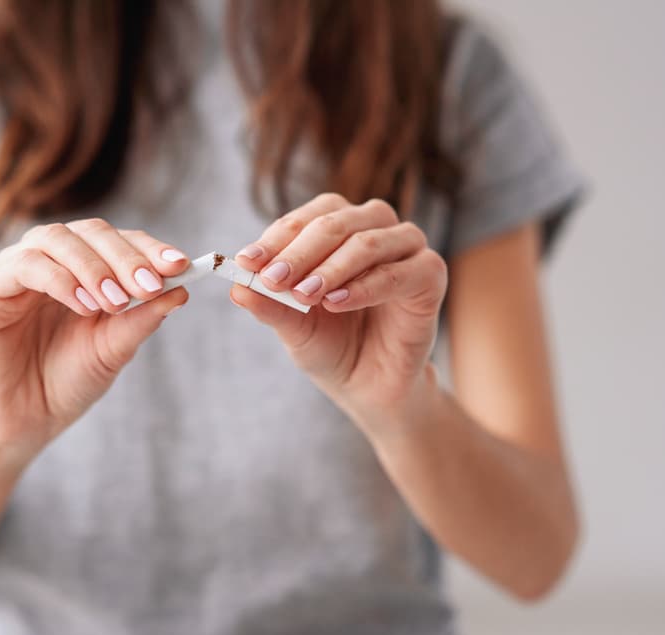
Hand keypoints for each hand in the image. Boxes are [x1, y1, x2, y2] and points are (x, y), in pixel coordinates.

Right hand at [0, 219, 189, 460]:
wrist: (29, 420)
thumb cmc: (70, 380)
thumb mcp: (115, 348)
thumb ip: (142, 318)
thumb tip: (182, 289)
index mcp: (83, 267)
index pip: (118, 240)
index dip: (148, 248)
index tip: (180, 265)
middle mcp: (50, 260)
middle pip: (90, 231)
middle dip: (125, 256)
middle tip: (148, 285)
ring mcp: (15, 271)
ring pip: (55, 238)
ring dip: (92, 267)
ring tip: (114, 302)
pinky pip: (23, 266)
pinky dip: (58, 279)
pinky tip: (83, 305)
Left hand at [231, 193, 447, 427]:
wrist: (369, 385)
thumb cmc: (332, 345)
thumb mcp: (293, 326)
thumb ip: (269, 304)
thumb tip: (235, 287)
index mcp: (338, 227)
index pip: (305, 218)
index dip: (274, 239)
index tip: (246, 263)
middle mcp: (374, 228)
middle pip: (334, 223)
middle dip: (299, 252)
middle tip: (273, 278)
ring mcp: (406, 249)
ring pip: (367, 242)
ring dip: (331, 267)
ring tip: (304, 295)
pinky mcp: (430, 276)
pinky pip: (398, 273)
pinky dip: (364, 287)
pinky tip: (336, 303)